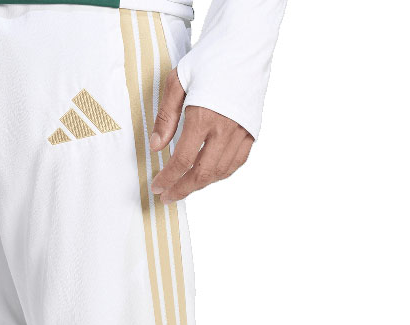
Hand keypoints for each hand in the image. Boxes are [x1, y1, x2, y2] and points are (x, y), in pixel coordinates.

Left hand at [149, 70, 253, 202]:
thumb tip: (156, 146)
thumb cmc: (211, 57)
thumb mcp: (177, 81)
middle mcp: (225, 128)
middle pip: (202, 173)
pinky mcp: (252, 130)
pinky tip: (208, 175)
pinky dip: (221, 173)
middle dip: (182, 189)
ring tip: (185, 187)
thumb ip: (165, 117)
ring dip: (201, 184)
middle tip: (168, 196)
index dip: (168, 178)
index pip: (182, 160)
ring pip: (221, 172)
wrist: (245, 42)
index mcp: (204, 116)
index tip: (157, 187)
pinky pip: (237, 162)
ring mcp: (242, 130)